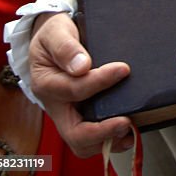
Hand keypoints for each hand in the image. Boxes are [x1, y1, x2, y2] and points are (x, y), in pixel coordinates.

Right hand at [29, 12, 133, 157]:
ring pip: (82, 143)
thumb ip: (65, 47)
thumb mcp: (55, 32)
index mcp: (46, 84)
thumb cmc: (54, 35)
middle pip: (74, 133)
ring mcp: (67, 114)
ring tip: (129, 131)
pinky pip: (91, 138)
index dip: (100, 82)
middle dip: (101, 132)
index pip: (74, 90)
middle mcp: (56, 105)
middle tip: (126, 121)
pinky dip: (109, 139)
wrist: (52, 39)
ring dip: (106, 140)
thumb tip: (81, 66)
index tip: (123, 69)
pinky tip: (126, 132)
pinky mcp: (79, 116)